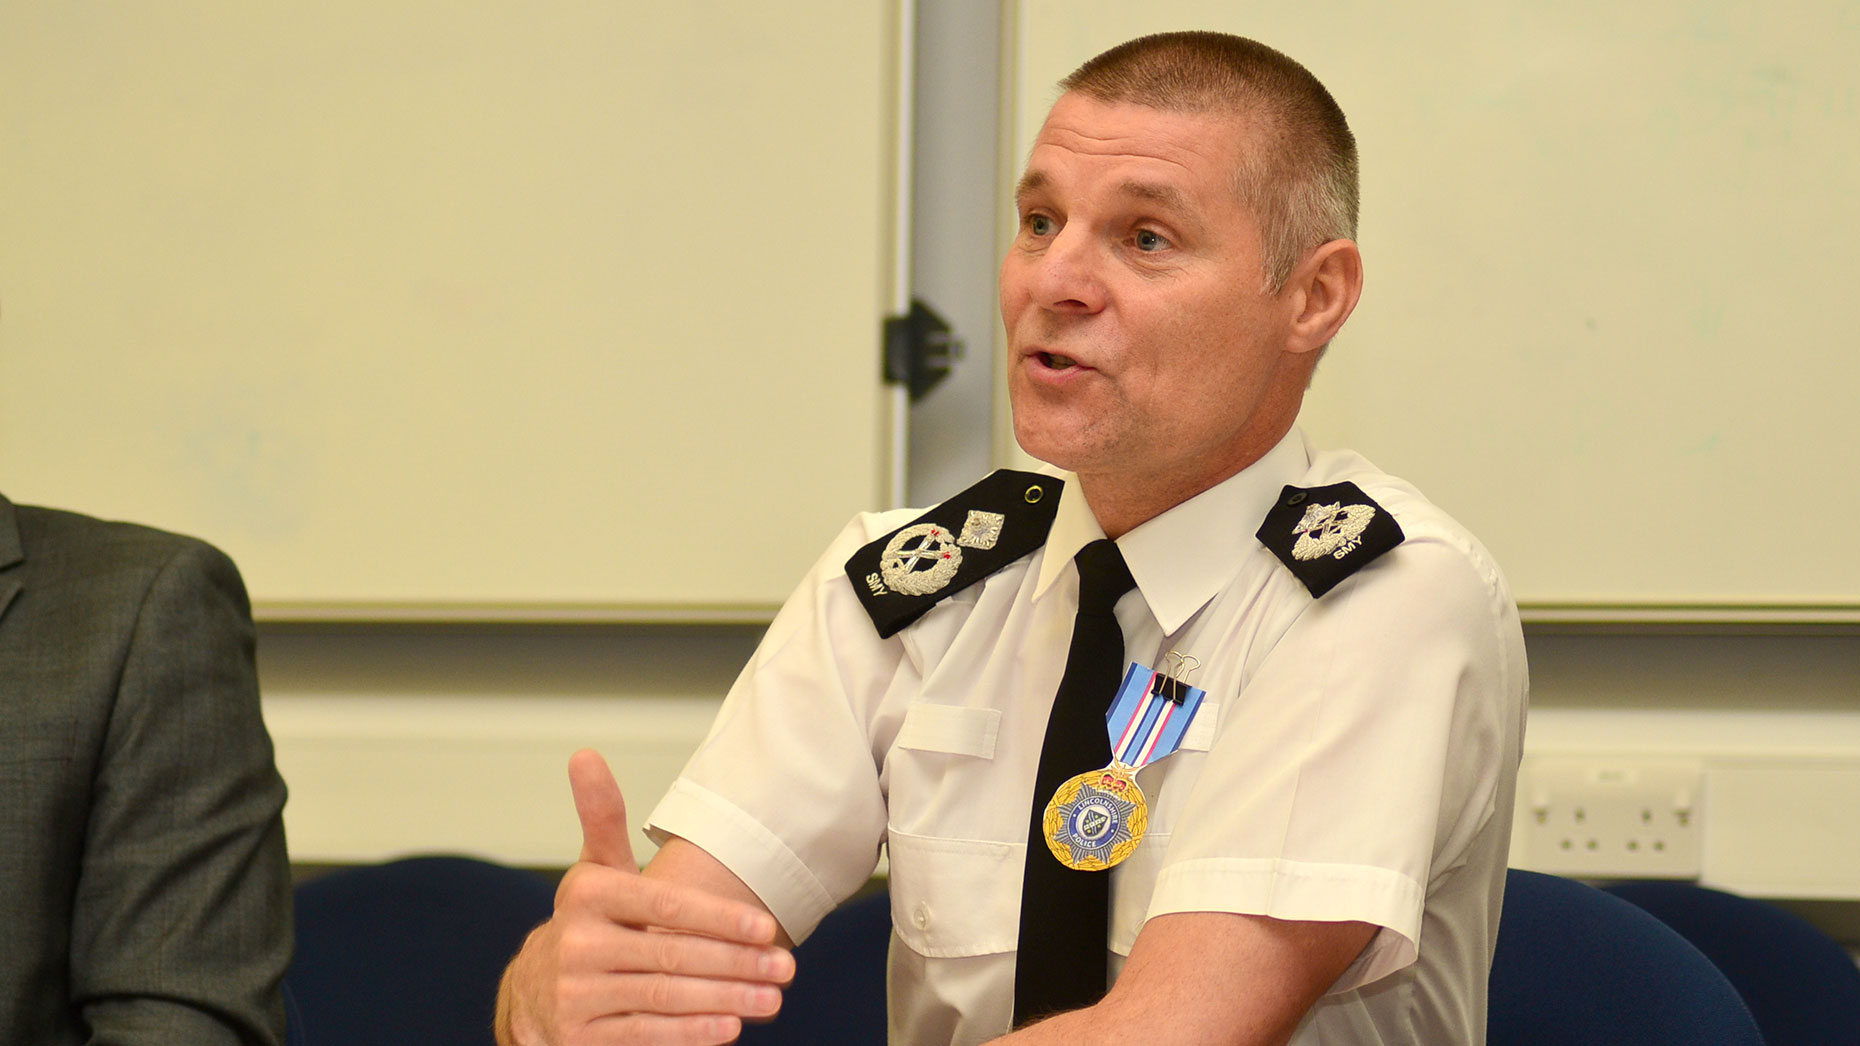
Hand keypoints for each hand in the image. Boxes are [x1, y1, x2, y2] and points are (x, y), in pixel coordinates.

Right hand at [498, 750, 793, 1045]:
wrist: (535, 994)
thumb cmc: (587, 924)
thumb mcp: (593, 872)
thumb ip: (602, 818)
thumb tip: (585, 753)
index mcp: (588, 895)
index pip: (665, 905)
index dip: (720, 918)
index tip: (768, 928)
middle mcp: (576, 944)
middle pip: (671, 953)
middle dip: (736, 963)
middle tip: (785, 969)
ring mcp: (576, 993)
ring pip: (663, 996)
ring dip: (724, 1000)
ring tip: (771, 1000)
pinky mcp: (580, 1036)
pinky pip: (644, 1034)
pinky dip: (690, 1033)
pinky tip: (729, 1029)